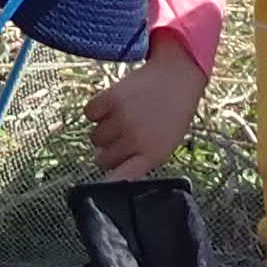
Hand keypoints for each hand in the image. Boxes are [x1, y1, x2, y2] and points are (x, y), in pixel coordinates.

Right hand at [86, 32, 206, 178]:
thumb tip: (114, 175)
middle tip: (122, 139)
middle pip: (103, 159)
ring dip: (104, 132)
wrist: (177, 77)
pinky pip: (89, 114)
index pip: (120, 178)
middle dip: (109, 153)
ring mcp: (122, 118)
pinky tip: (112, 107)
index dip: (108, 184)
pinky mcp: (110, 97)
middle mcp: (135, 138)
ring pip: (95, 138)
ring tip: (122, 120)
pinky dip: (96, 112)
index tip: (99, 189)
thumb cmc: (172, 113)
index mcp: (152, 153)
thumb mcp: (166, 145)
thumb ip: (142, 161)